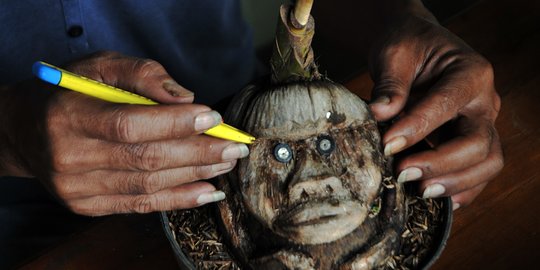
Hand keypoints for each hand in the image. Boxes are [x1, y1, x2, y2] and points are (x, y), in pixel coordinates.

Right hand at [0, 52, 248, 215]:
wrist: (24, 131)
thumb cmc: (68, 92)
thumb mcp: (98, 66)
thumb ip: (142, 74)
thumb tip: (186, 98)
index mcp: (70, 116)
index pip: (130, 124)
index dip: (176, 123)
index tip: (214, 117)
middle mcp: (70, 157)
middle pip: (145, 158)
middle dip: (198, 152)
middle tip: (234, 147)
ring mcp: (77, 188)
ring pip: (147, 185)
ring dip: (194, 174)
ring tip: (226, 164)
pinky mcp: (87, 206)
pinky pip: (140, 206)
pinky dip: (178, 199)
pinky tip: (207, 191)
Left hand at [368, 13, 502, 208]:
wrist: (417, 48)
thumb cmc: (408, 47)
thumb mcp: (394, 54)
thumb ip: (391, 83)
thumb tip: (380, 114)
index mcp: (470, 73)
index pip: (447, 105)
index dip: (417, 129)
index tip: (387, 145)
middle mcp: (484, 101)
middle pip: (479, 143)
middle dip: (441, 164)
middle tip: (404, 174)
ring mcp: (482, 123)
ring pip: (487, 163)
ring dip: (455, 182)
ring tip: (419, 191)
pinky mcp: (472, 141)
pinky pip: (478, 171)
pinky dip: (460, 188)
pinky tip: (434, 198)